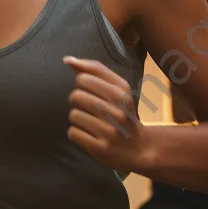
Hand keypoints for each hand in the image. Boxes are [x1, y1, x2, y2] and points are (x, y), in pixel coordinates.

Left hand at [64, 56, 152, 175]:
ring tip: (89, 122)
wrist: (139, 148)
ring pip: (73, 115)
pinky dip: (76, 133)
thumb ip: (94, 71)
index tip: (89, 89)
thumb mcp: (117, 90)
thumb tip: (68, 60)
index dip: (80, 82)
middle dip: (76, 101)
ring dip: (77, 118)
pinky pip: (73, 133)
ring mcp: (110, 131)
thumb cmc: (122, 113)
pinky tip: (88, 135)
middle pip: (76, 96)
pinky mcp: (101, 148)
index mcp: (122, 93)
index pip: (85, 77)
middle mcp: (118, 111)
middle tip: (88, 108)